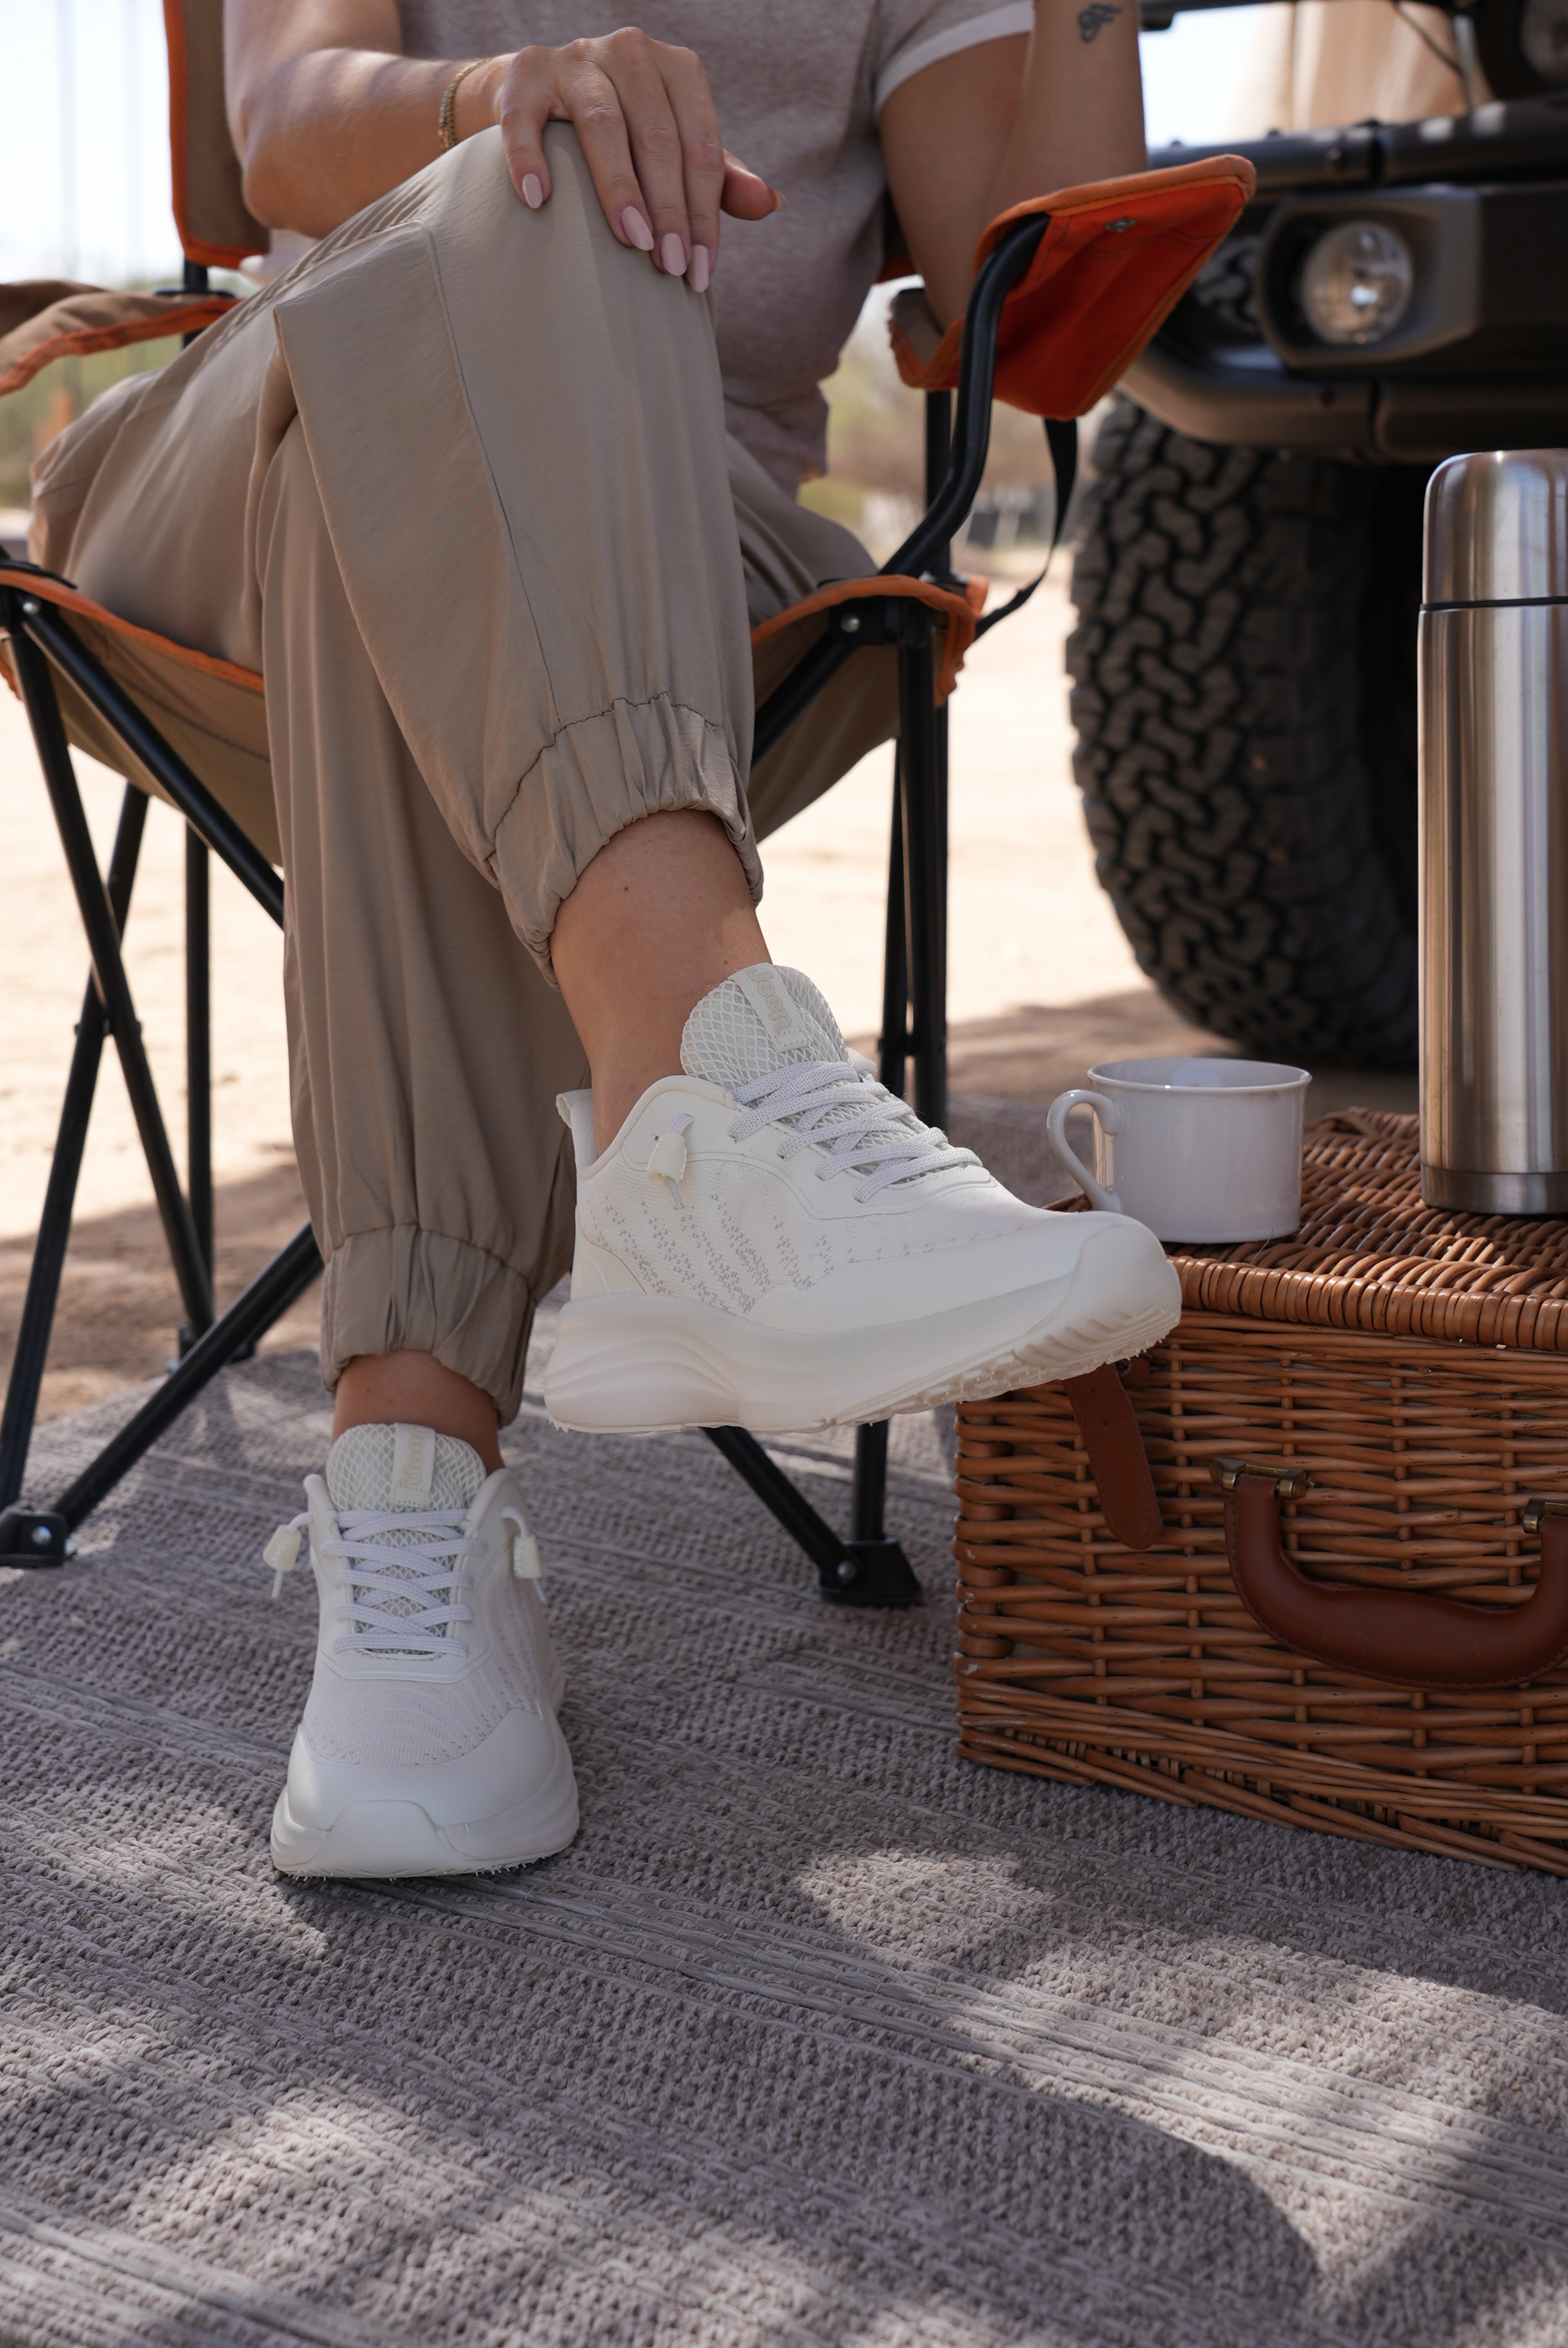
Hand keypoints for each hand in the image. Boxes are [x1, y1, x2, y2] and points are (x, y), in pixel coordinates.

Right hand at [489, 32, 780, 289]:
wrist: (542, 98)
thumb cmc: (625, 132)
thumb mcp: (678, 148)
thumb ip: (720, 177)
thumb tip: (772, 205)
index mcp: (677, 70)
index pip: (701, 146)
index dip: (705, 212)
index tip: (700, 272)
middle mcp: (630, 54)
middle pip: (658, 136)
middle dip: (668, 208)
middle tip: (670, 266)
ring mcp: (576, 60)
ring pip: (603, 123)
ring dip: (619, 188)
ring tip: (629, 242)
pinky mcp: (525, 74)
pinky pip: (526, 118)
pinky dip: (531, 159)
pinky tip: (539, 201)